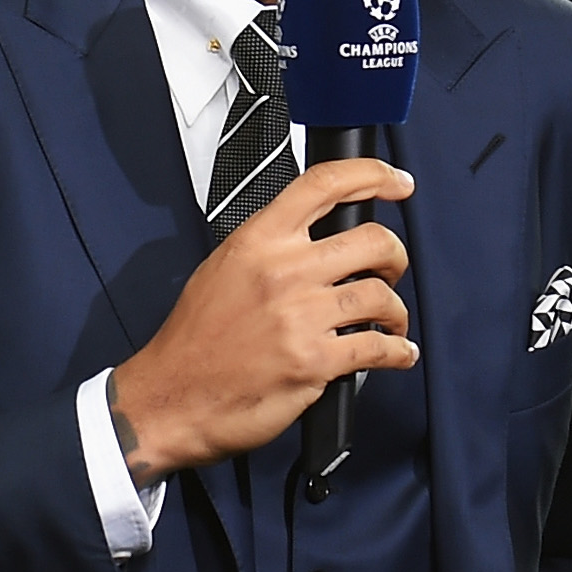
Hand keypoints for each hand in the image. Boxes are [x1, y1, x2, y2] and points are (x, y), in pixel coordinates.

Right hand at [108, 158, 418, 481]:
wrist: (172, 396)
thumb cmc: (192, 341)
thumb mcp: (220, 270)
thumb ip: (266, 249)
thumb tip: (309, 241)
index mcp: (258, 242)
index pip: (324, 185)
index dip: (371, 175)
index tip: (396, 182)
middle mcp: (283, 271)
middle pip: (373, 240)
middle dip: (395, 256)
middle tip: (391, 268)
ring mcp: (301, 315)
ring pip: (382, 295)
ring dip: (397, 310)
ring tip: (391, 320)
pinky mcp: (314, 361)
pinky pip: (378, 347)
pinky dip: (398, 351)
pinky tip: (397, 352)